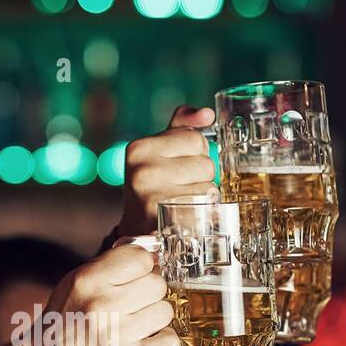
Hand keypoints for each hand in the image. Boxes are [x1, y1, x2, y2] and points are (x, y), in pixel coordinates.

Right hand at [33, 245, 178, 345]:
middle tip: (132, 309)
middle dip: (148, 296)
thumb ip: (110, 266)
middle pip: (156, 284)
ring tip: (136, 329)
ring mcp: (115, 335)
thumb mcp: (75, 285)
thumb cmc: (66, 325)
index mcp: (86, 280)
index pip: (140, 257)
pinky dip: (163, 345)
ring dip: (155, 321)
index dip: (142, 268)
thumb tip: (155, 250)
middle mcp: (100, 305)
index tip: (134, 280)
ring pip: (165, 312)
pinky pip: (170, 343)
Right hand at [119, 105, 216, 237]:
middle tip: (179, 188)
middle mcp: (142, 170)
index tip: (177, 168)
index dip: (195, 154)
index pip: (195, 138)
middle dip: (201, 176)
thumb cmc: (154, 186)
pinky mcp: (165, 219)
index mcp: (139, 148)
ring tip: (182, 202)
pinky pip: (205, 208)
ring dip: (203, 197)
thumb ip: (183, 127)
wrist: (136, 231)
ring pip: (208, 187)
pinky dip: (203, 214)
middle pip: (205, 163)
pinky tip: (186, 216)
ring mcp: (151, 196)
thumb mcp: (160, 151)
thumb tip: (207, 114)